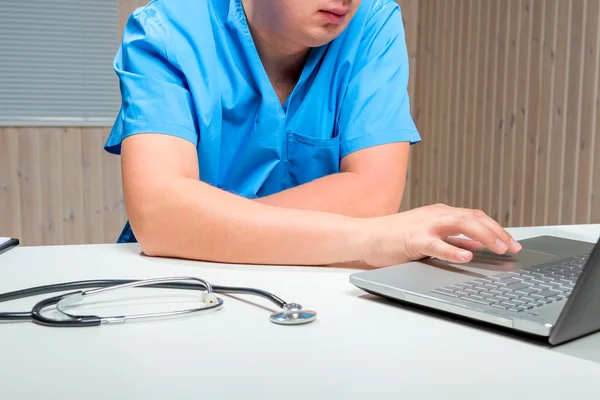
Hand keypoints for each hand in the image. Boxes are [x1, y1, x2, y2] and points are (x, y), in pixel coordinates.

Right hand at [360, 203, 521, 267]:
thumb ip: (452, 239)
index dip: (497, 229)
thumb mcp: (428, 235)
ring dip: (484, 236)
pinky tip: (467, 257)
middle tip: (513, 248)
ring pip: (461, 224)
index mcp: (440, 213)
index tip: (512, 243)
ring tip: (499, 249)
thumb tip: (476, 245)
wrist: (365, 235)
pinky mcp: (412, 239)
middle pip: (474, 218)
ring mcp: (424, 225)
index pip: (476, 217)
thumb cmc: (394, 237)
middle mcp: (436, 215)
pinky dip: (453, 250)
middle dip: (497, 232)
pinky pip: (437, 244)